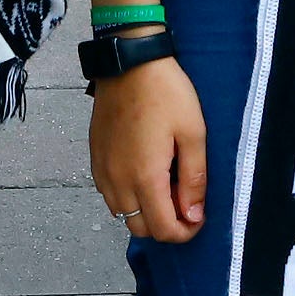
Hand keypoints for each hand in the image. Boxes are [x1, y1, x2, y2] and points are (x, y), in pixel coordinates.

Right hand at [92, 47, 207, 240]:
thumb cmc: (166, 93)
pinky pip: (109, 194)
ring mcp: (102, 170)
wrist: (129, 62)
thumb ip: (194, 180)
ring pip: (121, 214)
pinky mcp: (95, 157)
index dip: (185, 233)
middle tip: (183, 201)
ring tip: (165, 187)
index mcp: (145, 177)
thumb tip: (193, 216)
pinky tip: (144, 174)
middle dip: (164, 225)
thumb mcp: (193, 134)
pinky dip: (127, 197)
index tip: (198, 218)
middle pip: (140, 228)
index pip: (163, 229)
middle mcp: (118, 181)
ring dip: (144, 212)